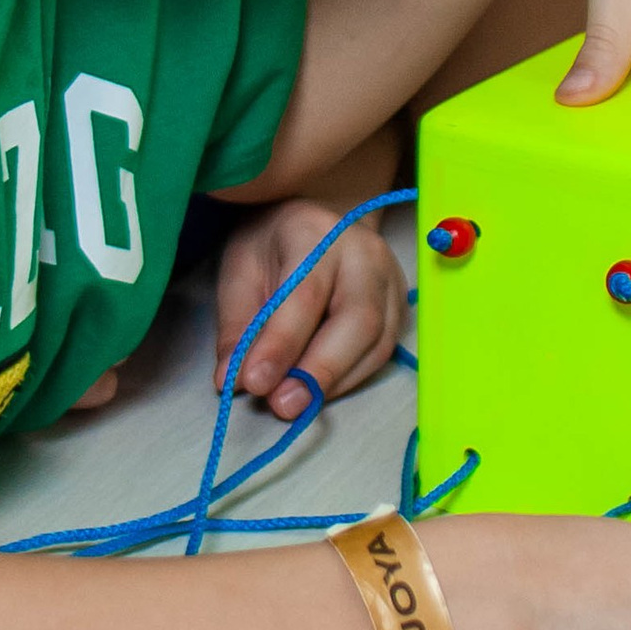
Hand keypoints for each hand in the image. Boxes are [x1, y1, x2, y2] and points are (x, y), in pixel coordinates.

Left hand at [214, 200, 407, 423]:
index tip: (254, 383)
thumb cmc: (272, 246)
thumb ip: (237, 325)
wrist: (314, 224)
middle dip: (319, 371)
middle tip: (282, 405)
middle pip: (358, 319)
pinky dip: (348, 379)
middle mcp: (365, 253)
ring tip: (295, 404)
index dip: (281, 344)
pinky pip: (381, 353)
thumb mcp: (239, 273)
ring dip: (334, 382)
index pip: (305, 295)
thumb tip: (231, 379)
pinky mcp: (399, 307)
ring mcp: (391, 280)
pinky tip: (318, 390)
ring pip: (376, 342)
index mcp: (317, 232)